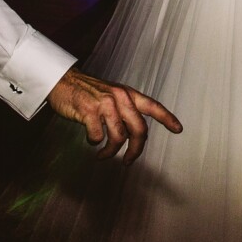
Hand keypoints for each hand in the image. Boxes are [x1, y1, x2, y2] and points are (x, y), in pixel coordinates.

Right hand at [46, 67, 182, 163]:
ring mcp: (105, 104)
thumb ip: (124, 110)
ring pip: (119, 137)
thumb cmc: (87, 91)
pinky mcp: (89, 111)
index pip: (153, 106)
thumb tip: (133, 134)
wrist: (63, 81)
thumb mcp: (111, 94)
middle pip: (139, 129)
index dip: (167, 118)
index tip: (178, 129)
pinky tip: (90, 139)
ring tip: (103, 156)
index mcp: (127, 94)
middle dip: (136, 150)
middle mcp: (120, 97)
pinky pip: (97, 137)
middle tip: (128, 161)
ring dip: (111, 152)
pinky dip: (94, 143)